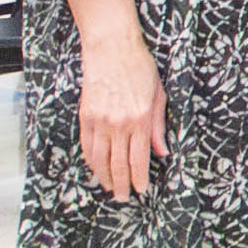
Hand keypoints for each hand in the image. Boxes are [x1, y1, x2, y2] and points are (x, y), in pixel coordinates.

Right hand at [76, 31, 167, 200]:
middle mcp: (119, 123)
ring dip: (104, 176)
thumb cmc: (140, 68)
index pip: (139, 158)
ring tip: (110, 188)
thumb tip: (162, 152)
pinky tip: (96, 169)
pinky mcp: (86, 116)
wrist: (112, 49)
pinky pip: (87, 145)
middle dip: (122, 183)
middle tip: (123, 198)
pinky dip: (91, 160)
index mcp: (141, 119)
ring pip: (100, 158)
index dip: (139, 178)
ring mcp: (100, 120)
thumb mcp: (159, 96)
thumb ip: (159, 127)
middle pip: (119, 163)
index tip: (141, 190)